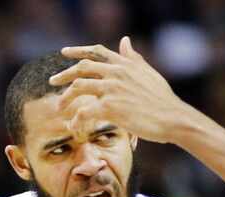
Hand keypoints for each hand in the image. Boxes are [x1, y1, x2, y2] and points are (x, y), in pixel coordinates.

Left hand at [49, 36, 186, 143]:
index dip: (78, 50)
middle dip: (63, 74)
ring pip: (78, 87)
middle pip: (82, 68)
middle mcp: (116, 73)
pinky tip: (74, 127)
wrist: (172, 117)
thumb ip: (133, 57)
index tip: (64, 52)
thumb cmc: (163, 99)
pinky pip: (84, 112)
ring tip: (59, 108)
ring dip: (65, 98)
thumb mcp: (148, 72)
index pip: (96, 52)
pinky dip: (76, 120)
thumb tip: (125, 40)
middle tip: (52, 81)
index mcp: (124, 64)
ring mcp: (111, 89)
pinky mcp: (110, 107)